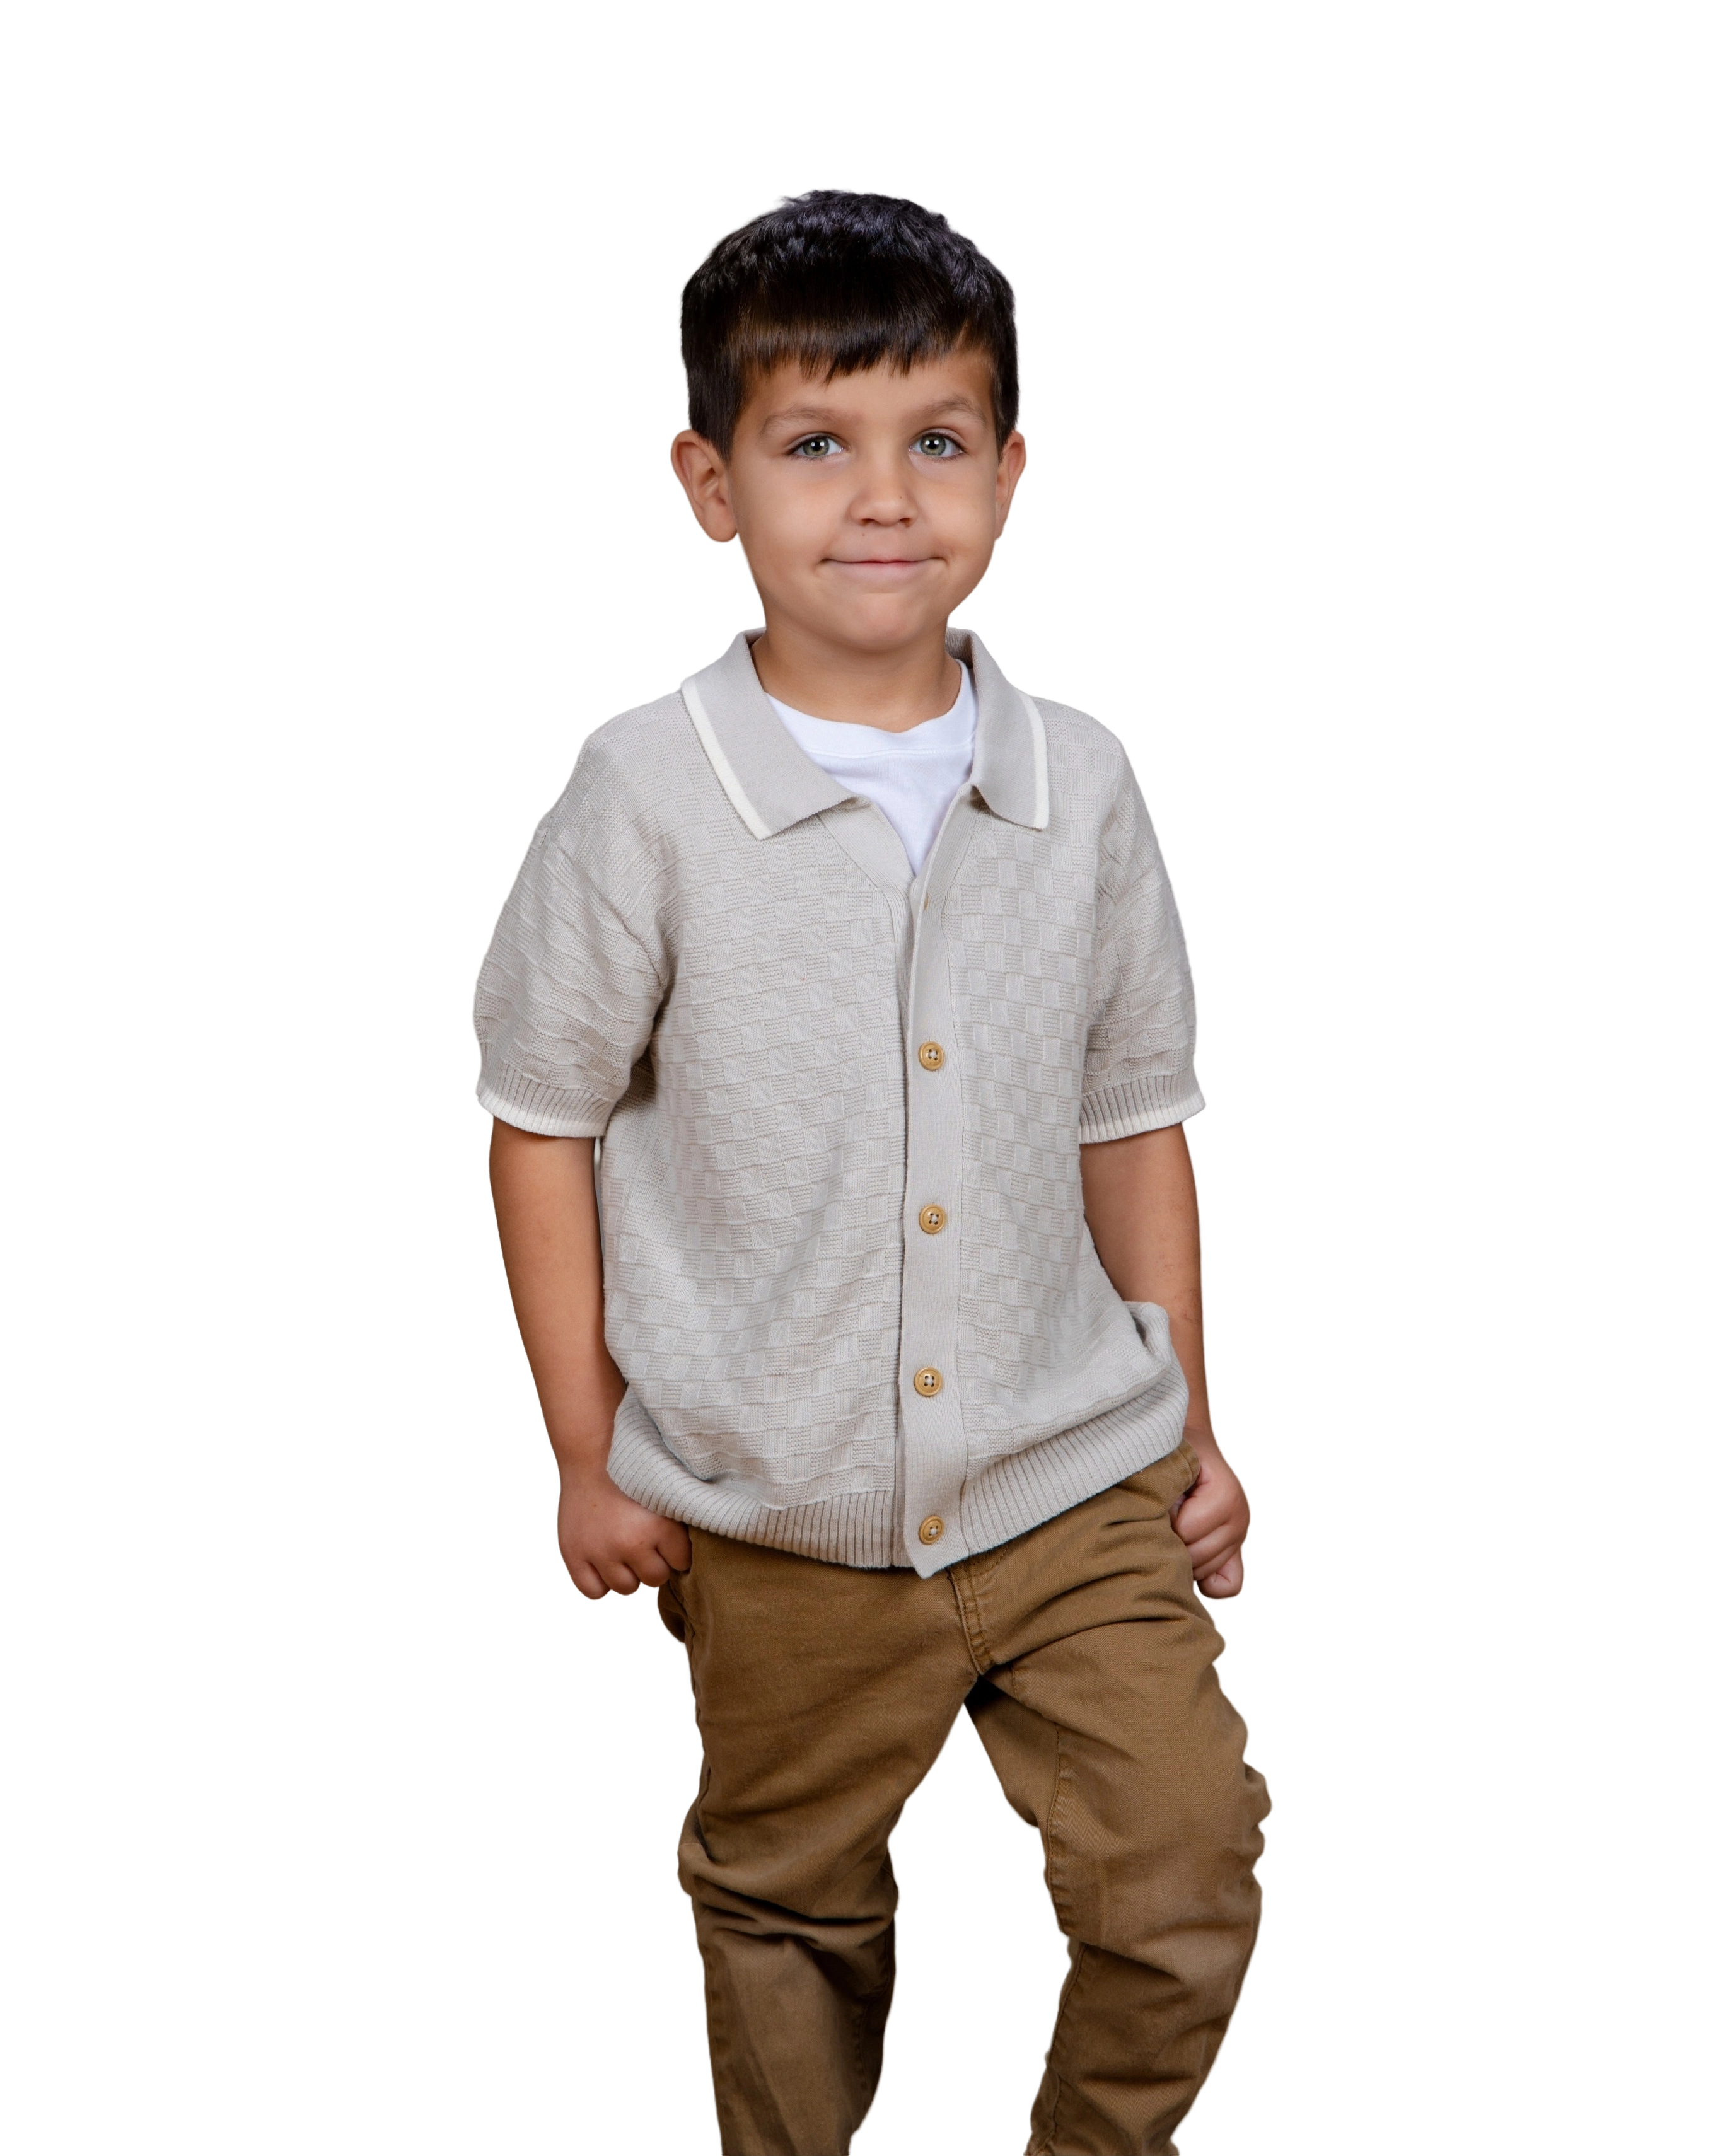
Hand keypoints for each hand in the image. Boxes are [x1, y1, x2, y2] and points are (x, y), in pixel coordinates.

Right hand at [556, 1470, 691, 1602]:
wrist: (592, 1458)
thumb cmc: (632, 1476)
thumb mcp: (665, 1494)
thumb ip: (681, 1525)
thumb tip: (693, 1557)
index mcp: (658, 1526)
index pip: (681, 1562)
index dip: (676, 1551)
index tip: (668, 1539)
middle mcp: (630, 1543)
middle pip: (656, 1578)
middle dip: (654, 1563)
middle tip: (645, 1544)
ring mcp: (600, 1552)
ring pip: (626, 1587)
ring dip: (628, 1573)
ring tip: (623, 1550)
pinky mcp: (574, 1555)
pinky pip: (593, 1591)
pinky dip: (600, 1583)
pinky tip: (604, 1564)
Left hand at [1168, 1435, 1251, 1599]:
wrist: (1192, 1443)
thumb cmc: (1174, 1451)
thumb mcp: (1165, 1464)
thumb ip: (1161, 1494)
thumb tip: (1152, 1529)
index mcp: (1226, 1495)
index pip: (1185, 1531)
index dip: (1162, 1520)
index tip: (1157, 1502)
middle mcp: (1240, 1519)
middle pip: (1196, 1557)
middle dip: (1170, 1542)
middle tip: (1161, 1518)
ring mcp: (1240, 1537)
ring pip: (1206, 1574)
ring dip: (1182, 1559)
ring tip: (1172, 1531)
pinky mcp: (1236, 1551)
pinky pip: (1227, 1585)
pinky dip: (1206, 1582)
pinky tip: (1187, 1560)